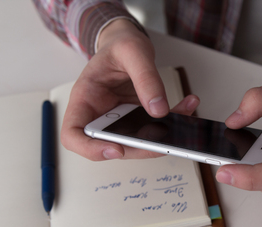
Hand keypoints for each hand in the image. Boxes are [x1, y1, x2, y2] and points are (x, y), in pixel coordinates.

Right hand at [60, 19, 198, 160]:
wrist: (127, 43)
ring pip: (138, 142)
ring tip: (185, 111)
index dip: (91, 149)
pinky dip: (174, 122)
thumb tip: (158, 109)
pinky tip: (188, 106)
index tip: (116, 148)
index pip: (74, 134)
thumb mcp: (131, 50)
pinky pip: (155, 129)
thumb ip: (145, 77)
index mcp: (85, 98)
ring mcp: (120, 121)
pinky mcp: (139, 120)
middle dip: (140, 147)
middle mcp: (100, 114)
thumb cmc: (119, 45)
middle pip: (112, 145)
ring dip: (163, 136)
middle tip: (164, 142)